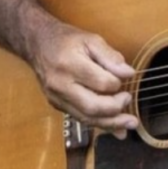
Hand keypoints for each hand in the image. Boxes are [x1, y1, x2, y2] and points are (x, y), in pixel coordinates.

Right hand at [26, 20, 137, 135]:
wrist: (37, 45)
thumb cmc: (66, 40)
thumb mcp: (91, 39)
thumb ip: (110, 56)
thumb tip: (128, 74)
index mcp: (69, 65)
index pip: (100, 83)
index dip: (117, 83)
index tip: (127, 76)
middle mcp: (60, 86)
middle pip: (92, 106)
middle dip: (116, 109)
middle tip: (129, 99)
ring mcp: (57, 99)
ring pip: (86, 118)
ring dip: (111, 124)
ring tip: (130, 124)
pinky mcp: (57, 105)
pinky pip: (81, 118)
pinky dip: (100, 124)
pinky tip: (116, 128)